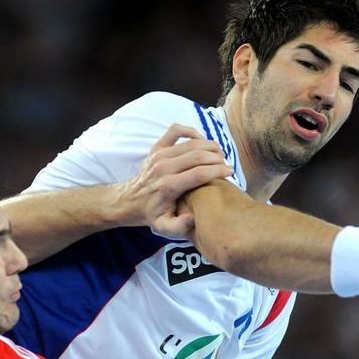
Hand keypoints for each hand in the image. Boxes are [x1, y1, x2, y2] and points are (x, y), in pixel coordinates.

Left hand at [115, 124, 232, 237]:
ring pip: (191, 142)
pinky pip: (175, 130)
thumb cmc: (151, 214)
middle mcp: (164, 167)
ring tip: (219, 155)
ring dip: (210, 146)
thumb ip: (178, 227)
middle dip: (217, 158)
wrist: (129, 201)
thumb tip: (193, 218)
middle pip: (198, 155)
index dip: (218, 171)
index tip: (229, 173)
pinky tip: (201, 140)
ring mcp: (159, 155)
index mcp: (168, 186)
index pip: (200, 173)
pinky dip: (191, 131)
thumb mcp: (163, 227)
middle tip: (226, 165)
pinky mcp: (157, 147)